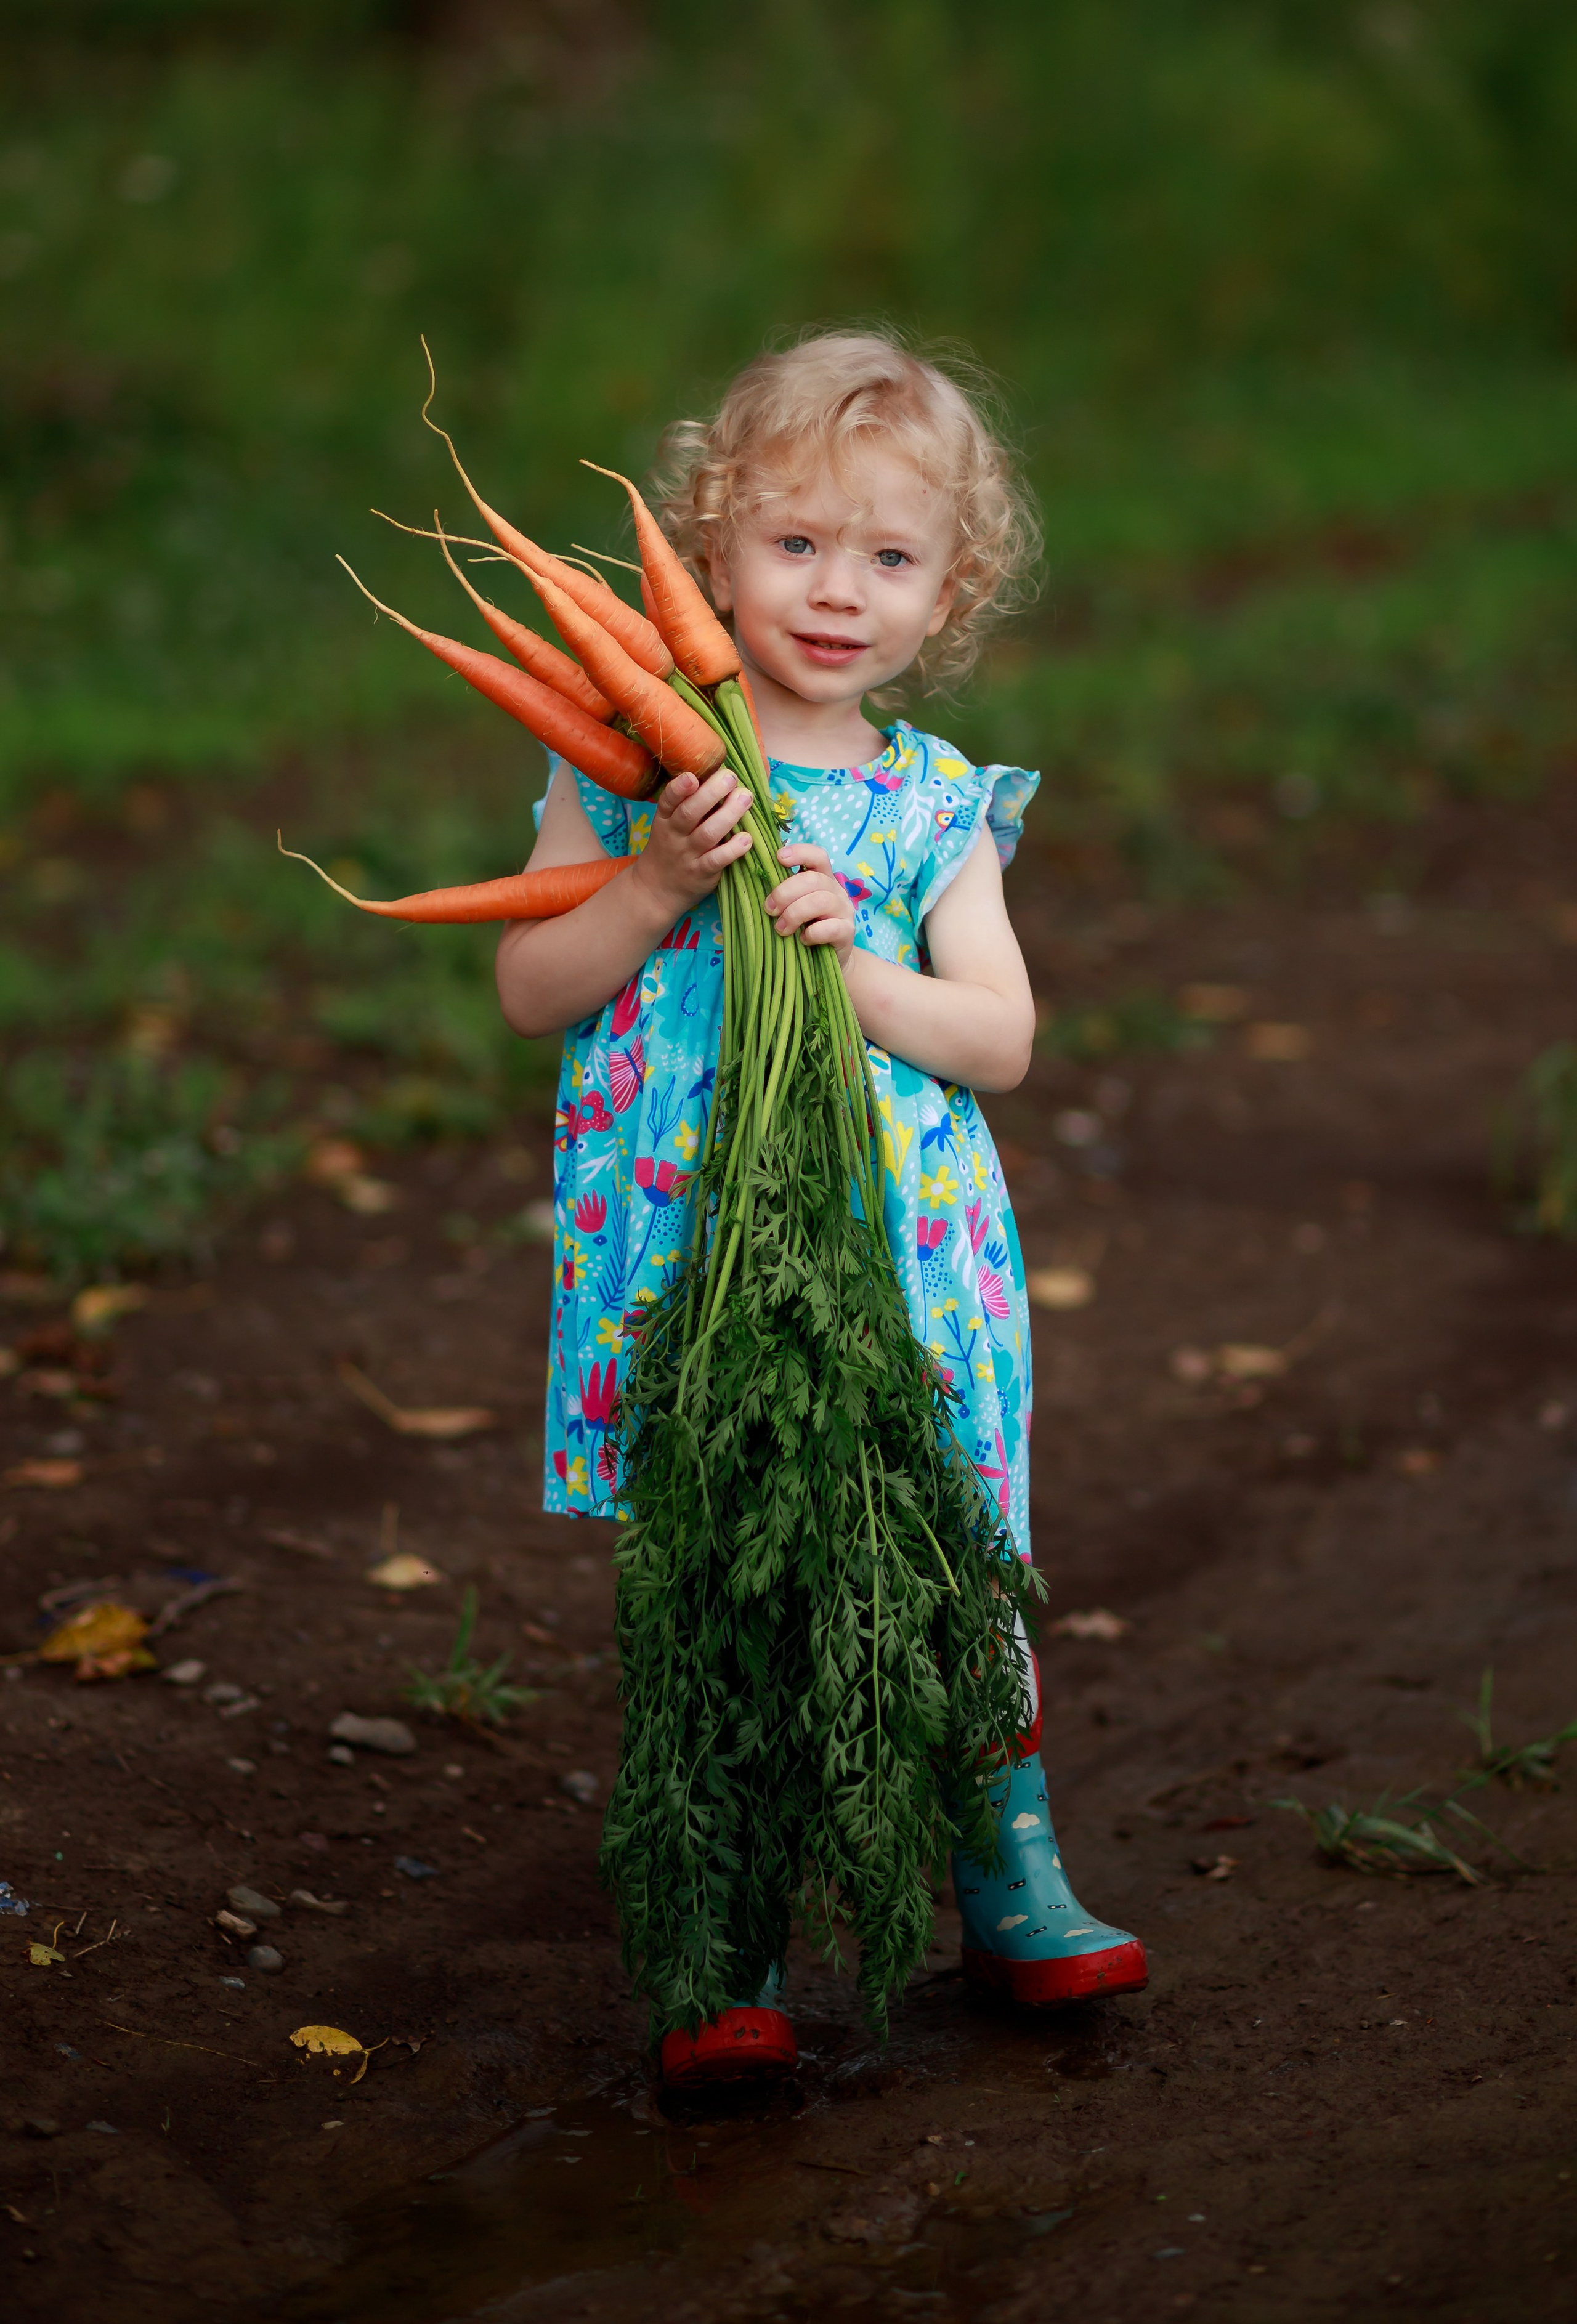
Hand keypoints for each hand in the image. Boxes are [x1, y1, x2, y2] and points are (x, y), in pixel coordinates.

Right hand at [631, 768, 754, 918]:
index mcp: (665, 819)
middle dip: (711, 793)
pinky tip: (747, 839)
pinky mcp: (701, 874)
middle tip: (731, 778)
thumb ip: (688, 804)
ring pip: (707, 834)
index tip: (693, 776)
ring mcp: (687, 856)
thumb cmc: (669, 849)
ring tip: (745, 798)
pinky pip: (717, 860)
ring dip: (728, 815)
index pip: (668, 800)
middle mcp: (674, 835)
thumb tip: (720, 777)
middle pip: (690, 813)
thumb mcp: (668, 825)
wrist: (655, 890)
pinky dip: (733, 849)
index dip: (679, 788)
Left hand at [764, 843, 855, 965]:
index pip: (818, 856)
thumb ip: (784, 894)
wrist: (830, 958)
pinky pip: (829, 927)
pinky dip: (811, 933)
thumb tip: (756, 881)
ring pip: (821, 901)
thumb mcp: (794, 906)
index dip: (800, 852)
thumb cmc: (805, 928)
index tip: (779, 858)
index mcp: (823, 879)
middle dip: (785, 893)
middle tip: (770, 910)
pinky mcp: (847, 932)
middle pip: (813, 879)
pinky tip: (802, 940)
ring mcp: (845, 910)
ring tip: (781, 929)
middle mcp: (836, 890)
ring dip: (795, 914)